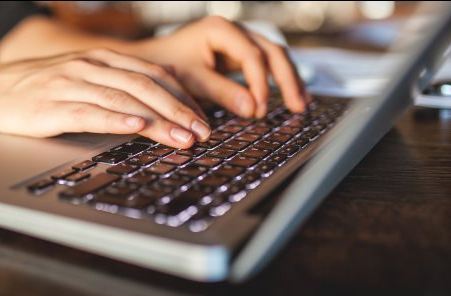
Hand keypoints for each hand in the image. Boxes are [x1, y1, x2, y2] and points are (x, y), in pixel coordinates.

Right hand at [0, 49, 211, 148]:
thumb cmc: (40, 90)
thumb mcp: (84, 80)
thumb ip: (117, 88)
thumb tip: (156, 110)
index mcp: (102, 59)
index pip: (153, 74)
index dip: (182, 96)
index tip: (204, 117)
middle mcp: (91, 66)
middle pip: (145, 86)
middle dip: (179, 110)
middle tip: (203, 132)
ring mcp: (71, 84)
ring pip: (124, 99)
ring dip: (158, 120)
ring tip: (182, 138)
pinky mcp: (52, 106)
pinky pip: (90, 111)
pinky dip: (116, 119)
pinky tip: (136, 127)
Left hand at [130, 16, 308, 117]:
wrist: (149, 62)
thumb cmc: (166, 66)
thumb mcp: (193, 80)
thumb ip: (222, 93)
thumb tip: (253, 110)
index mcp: (221, 29)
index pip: (252, 56)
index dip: (260, 84)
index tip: (259, 110)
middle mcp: (234, 31)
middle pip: (272, 51)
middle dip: (286, 80)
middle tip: (297, 106)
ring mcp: (238, 41)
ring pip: (273, 57)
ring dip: (288, 80)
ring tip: (301, 104)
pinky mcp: (238, 55)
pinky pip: (264, 66)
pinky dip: (276, 82)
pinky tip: (289, 98)